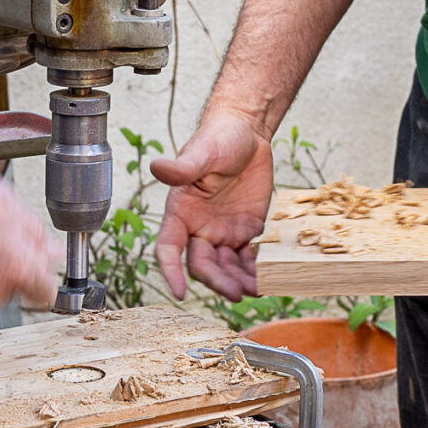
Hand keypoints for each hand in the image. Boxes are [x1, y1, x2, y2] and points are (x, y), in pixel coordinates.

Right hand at [149, 107, 275, 299]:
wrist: (248, 133)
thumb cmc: (218, 138)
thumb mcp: (202, 152)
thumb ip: (183, 167)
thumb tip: (157, 167)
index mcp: (180, 213)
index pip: (168, 249)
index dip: (170, 272)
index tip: (179, 293)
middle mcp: (199, 228)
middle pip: (203, 266)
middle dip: (218, 282)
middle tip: (237, 293)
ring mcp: (224, 232)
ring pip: (227, 268)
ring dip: (240, 281)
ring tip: (258, 288)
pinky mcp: (247, 231)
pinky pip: (250, 258)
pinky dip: (257, 270)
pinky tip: (270, 276)